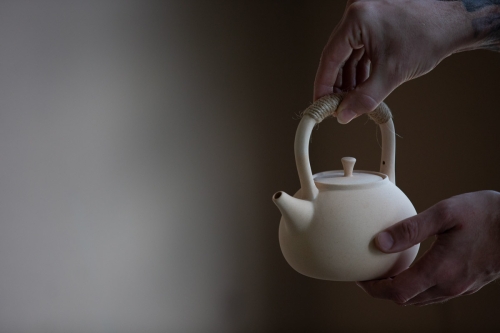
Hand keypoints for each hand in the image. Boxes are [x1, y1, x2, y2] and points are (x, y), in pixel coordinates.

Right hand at [314, 0, 472, 122]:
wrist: (454, 22)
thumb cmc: (429, 35)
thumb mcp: (392, 73)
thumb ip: (364, 98)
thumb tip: (345, 114)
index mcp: (357, 19)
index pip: (329, 57)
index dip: (323, 85)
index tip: (320, 103)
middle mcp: (357, 13)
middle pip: (336, 55)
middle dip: (337, 84)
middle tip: (336, 106)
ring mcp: (366, 16)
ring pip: (347, 53)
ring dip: (348, 78)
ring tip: (351, 99)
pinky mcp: (374, 21)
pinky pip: (358, 48)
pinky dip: (359, 68)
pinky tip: (361, 85)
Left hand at [357, 190, 499, 305]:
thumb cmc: (487, 214)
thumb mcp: (445, 213)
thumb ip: (410, 229)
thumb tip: (380, 242)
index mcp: (441, 270)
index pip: (397, 292)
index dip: (374, 289)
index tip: (360, 278)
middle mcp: (450, 286)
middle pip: (406, 300)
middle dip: (382, 291)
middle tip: (368, 275)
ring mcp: (461, 288)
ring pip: (420, 299)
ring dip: (399, 290)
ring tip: (385, 273)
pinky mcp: (469, 285)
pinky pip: (434, 294)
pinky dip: (416, 288)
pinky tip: (412, 270)